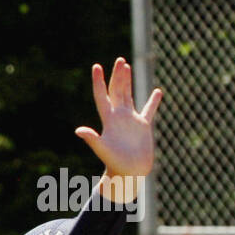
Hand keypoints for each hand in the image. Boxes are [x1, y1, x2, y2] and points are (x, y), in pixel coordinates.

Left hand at [74, 58, 161, 203]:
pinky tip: (157, 92)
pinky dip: (153, 101)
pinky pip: (148, 110)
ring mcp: (131, 121)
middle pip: (116, 91)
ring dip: (128, 81)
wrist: (128, 173)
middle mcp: (119, 117)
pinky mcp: (143, 126)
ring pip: (129, 95)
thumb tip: (78, 130)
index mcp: (108, 120)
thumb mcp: (102, 149)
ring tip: (127, 66)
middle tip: (119, 60)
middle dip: (117, 76)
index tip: (96, 66)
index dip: (99, 82)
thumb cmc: (114, 163)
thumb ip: (91, 138)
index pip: (102, 96)